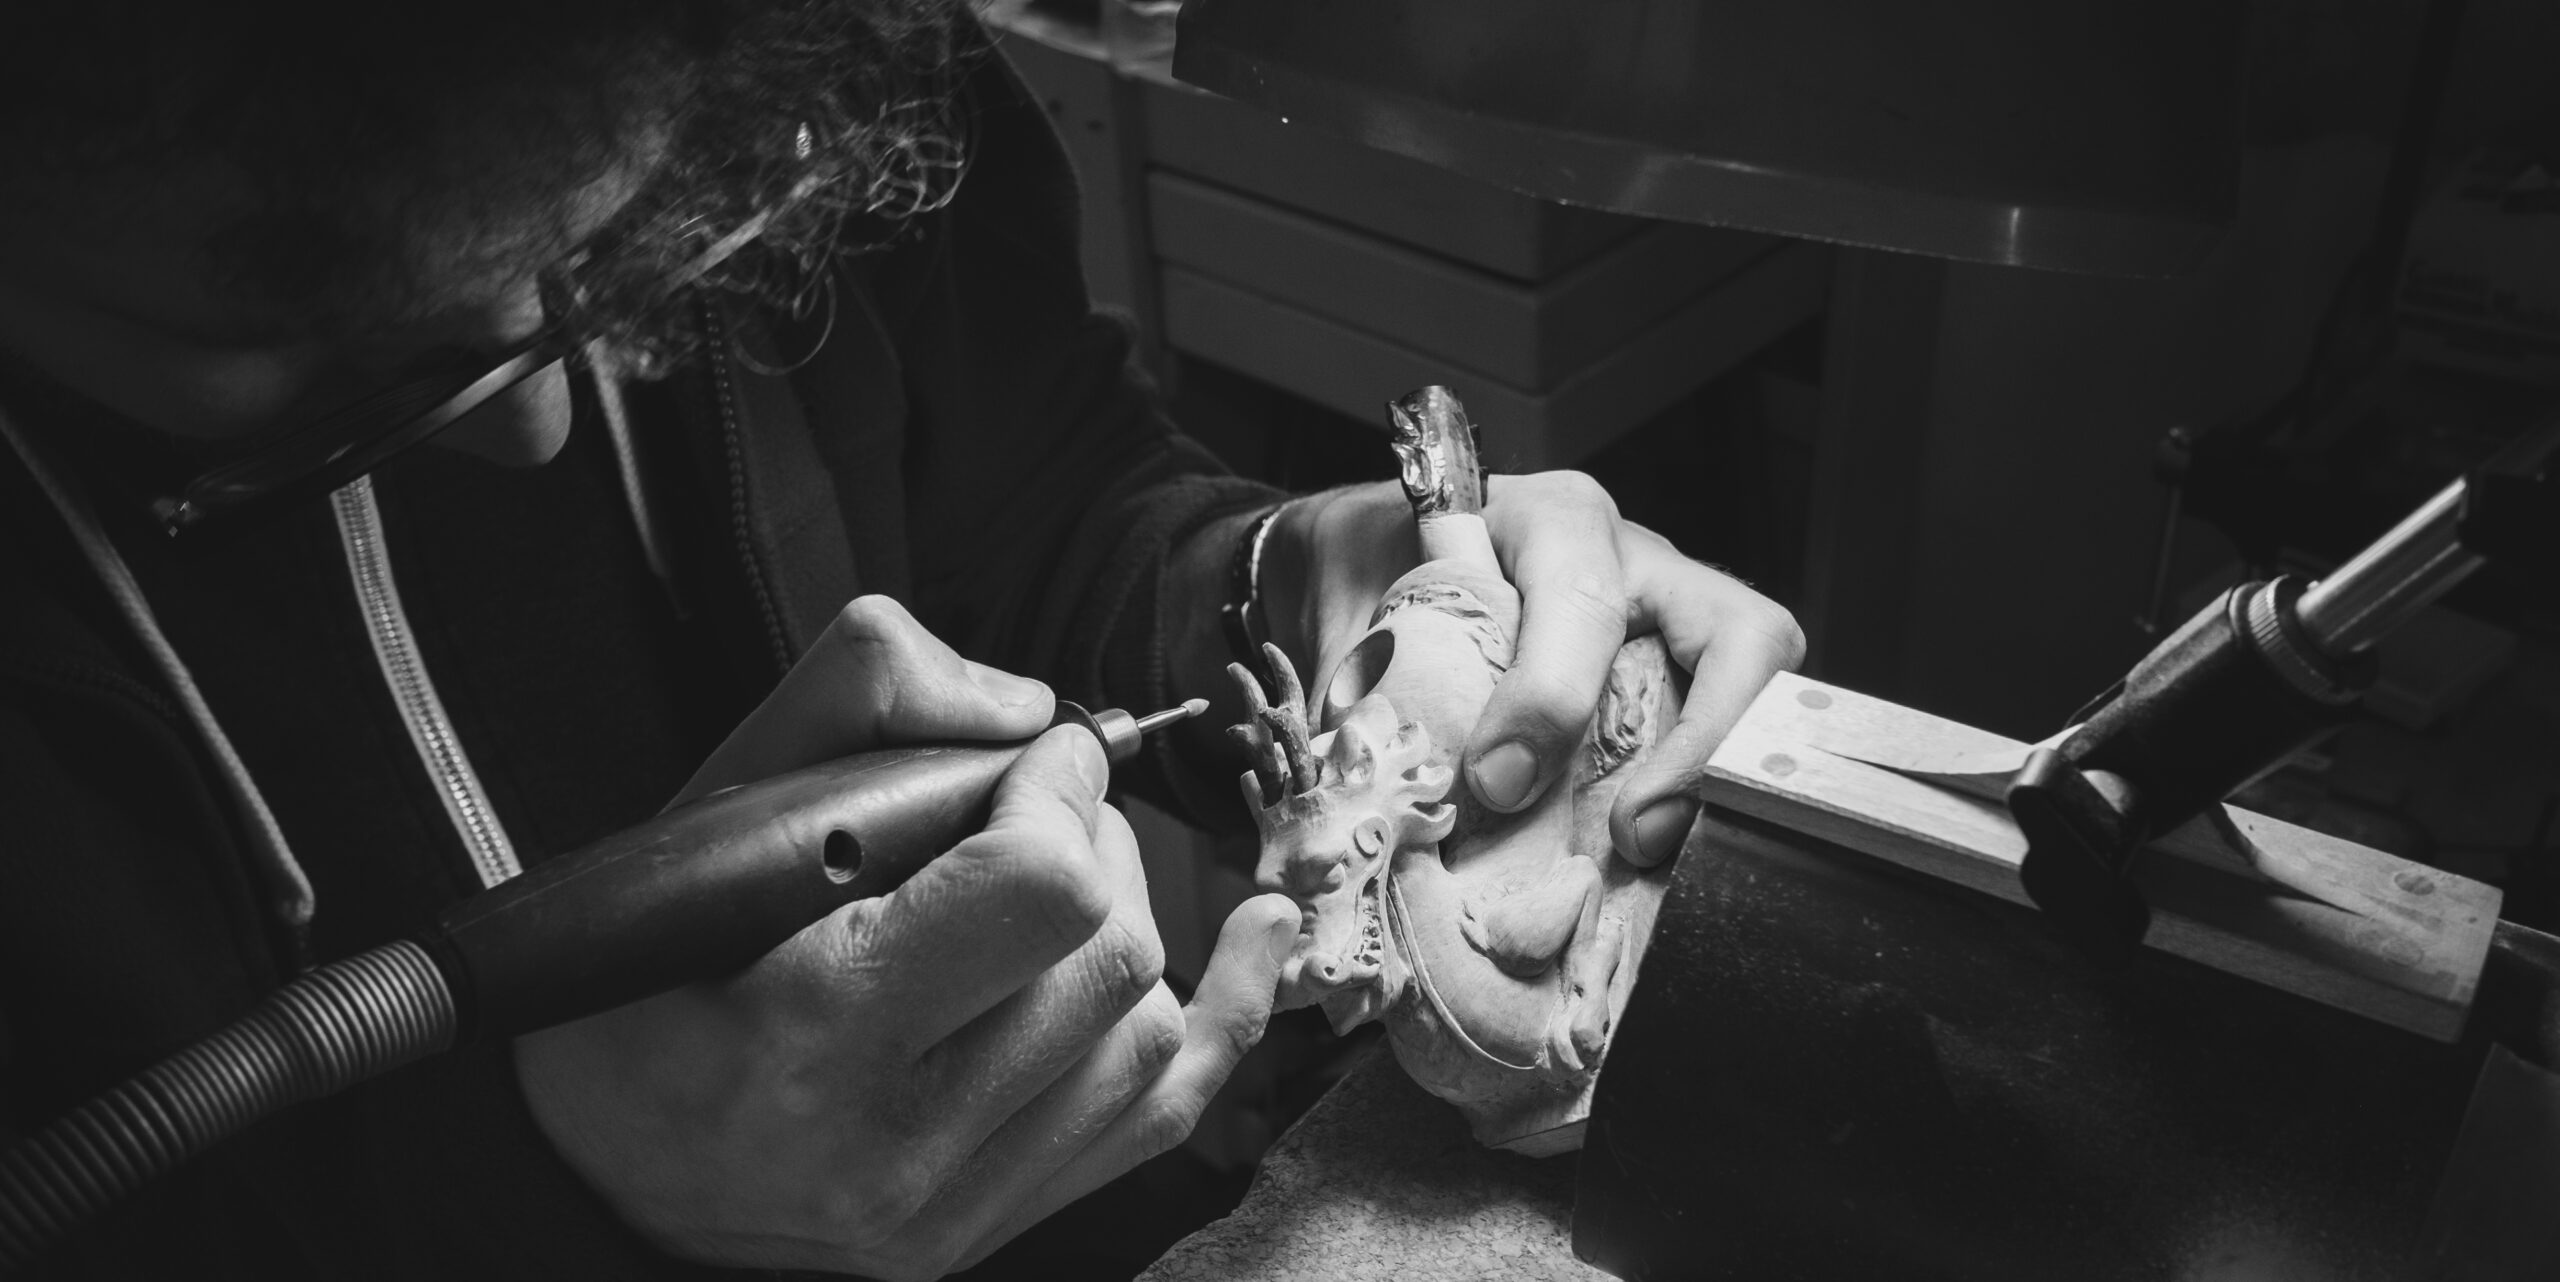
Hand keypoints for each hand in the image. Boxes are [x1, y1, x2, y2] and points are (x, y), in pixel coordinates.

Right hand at [515, 596, 1299, 1278]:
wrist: (593, 1164)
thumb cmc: (644, 977)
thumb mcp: (717, 804)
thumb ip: (868, 698)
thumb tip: (1030, 708)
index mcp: (813, 1024)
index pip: (1040, 889)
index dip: (1059, 791)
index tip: (1036, 756)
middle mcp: (891, 1140)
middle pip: (1110, 952)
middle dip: (1098, 845)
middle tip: (1039, 809)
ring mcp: (947, 1206)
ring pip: (1147, 1028)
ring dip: (1132, 925)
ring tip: (1065, 879)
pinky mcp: (986, 1233)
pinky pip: (1162, 1116)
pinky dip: (1225, 1015)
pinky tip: (1256, 937)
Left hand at [1266, 472, 1804, 866]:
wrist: (1368, 567)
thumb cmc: (1371, 585)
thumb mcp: (1356, 628)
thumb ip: (1373, 704)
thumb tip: (1371, 816)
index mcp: (1548, 521)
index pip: (1585, 599)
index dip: (1552, 699)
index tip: (1497, 782)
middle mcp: (1637, 561)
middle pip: (1739, 636)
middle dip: (1701, 746)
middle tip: (1631, 837)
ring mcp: (1676, 623)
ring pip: (1757, 690)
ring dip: (1716, 782)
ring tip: (1647, 860)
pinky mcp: (1683, 683)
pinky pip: (1730, 741)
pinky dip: (1697, 804)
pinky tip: (1642, 866)